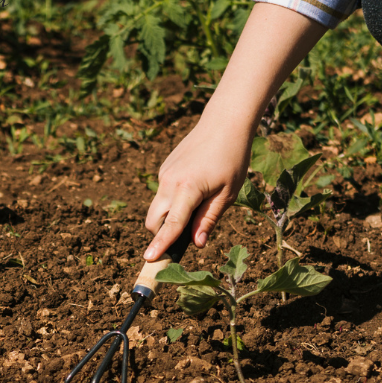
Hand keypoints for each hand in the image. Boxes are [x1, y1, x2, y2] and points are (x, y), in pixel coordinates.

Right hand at [143, 122, 249, 260]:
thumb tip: (196, 244)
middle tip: (184, 239)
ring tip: (200, 206)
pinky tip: (197, 188)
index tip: (149, 259)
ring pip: (158, 207)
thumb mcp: (227, 194)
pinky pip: (164, 193)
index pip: (171, 224)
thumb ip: (209, 220)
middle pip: (154, 220)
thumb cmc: (232, 158)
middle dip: (161, 234)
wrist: (223, 123)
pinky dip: (173, 201)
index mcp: (187, 189)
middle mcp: (169, 181)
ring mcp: (164, 174)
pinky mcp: (165, 168)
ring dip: (169, 217)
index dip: (161, 245)